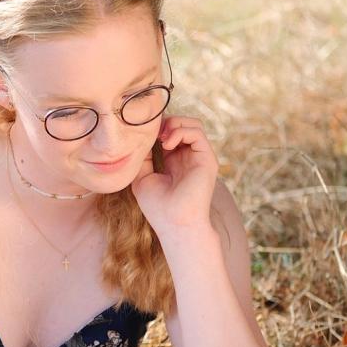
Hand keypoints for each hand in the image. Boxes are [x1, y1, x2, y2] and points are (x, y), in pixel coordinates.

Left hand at [130, 115, 219, 233]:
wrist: (175, 223)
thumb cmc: (158, 207)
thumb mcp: (142, 177)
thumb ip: (143, 157)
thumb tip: (140, 139)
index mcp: (174, 161)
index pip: (170, 133)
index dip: (157, 128)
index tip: (143, 134)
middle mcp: (189, 157)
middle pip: (183, 124)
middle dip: (166, 122)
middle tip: (152, 134)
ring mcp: (199, 157)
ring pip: (193, 124)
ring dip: (174, 123)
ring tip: (161, 138)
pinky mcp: (207, 159)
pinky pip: (197, 132)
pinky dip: (180, 131)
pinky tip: (167, 143)